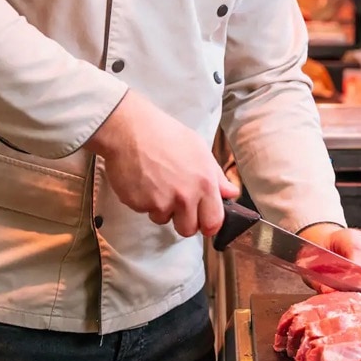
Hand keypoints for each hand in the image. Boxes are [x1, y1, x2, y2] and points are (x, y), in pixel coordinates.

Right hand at [89, 90, 238, 238]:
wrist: (130, 130)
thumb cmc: (165, 135)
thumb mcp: (198, 149)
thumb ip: (216, 176)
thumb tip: (231, 193)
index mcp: (205, 183)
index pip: (214, 222)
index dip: (208, 224)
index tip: (202, 219)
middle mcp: (186, 197)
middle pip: (188, 230)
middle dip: (183, 220)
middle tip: (176, 202)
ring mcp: (162, 203)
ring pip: (164, 220)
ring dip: (161, 209)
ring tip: (156, 184)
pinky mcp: (140, 205)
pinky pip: (145, 211)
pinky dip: (144, 201)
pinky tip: (142, 181)